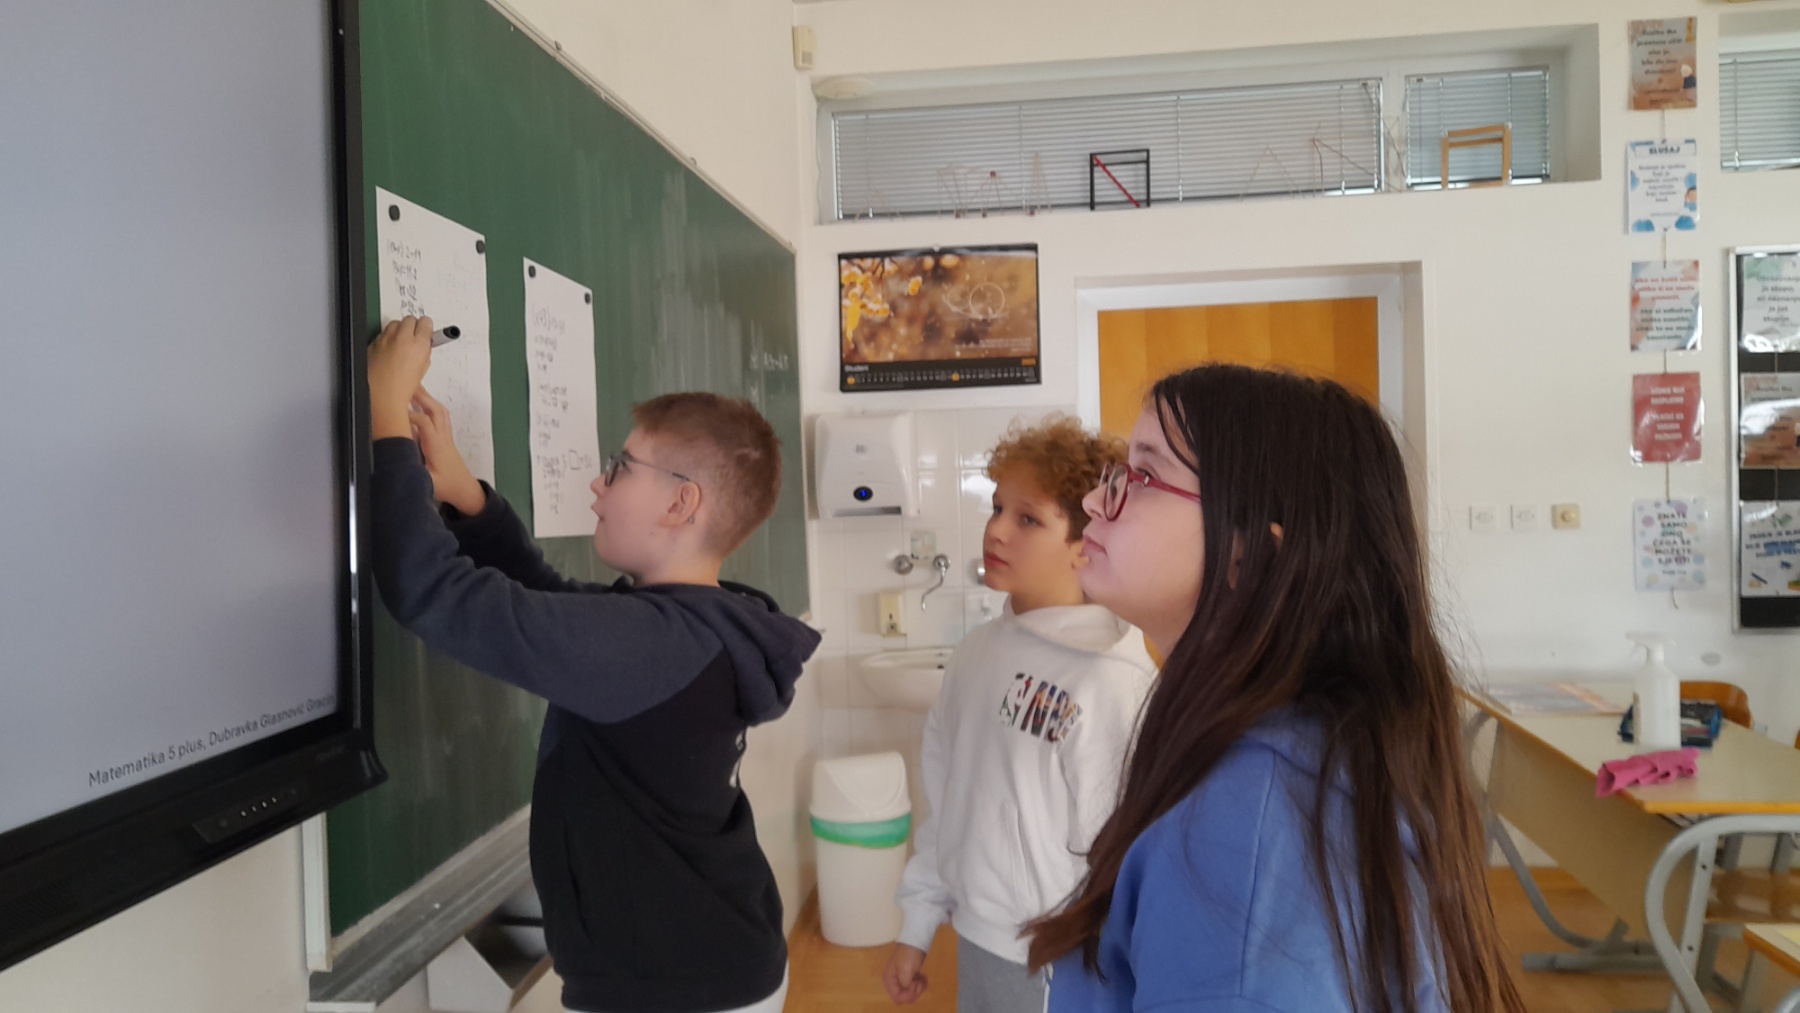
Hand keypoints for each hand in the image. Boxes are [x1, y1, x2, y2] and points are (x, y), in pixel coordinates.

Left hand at [368, 315, 432, 438]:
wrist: (381, 396)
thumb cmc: (400, 389)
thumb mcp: (421, 370)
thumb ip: (424, 353)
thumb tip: (422, 346)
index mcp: (419, 345)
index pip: (426, 322)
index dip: (426, 327)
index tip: (425, 330)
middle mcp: (402, 338)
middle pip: (410, 319)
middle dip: (412, 326)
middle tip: (413, 335)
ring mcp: (386, 339)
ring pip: (395, 323)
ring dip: (399, 330)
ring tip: (399, 342)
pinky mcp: (373, 343)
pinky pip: (382, 334)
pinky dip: (386, 339)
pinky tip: (388, 350)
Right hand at [409, 388, 485, 514]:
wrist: (464, 489)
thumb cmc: (446, 487)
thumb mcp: (428, 484)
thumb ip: (415, 473)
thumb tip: (397, 462)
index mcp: (437, 447)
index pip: (424, 423)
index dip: (409, 416)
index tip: (394, 413)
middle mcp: (443, 437)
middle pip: (435, 410)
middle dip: (421, 396)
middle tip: (405, 384)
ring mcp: (446, 435)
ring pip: (439, 410)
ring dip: (426, 398)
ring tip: (412, 387)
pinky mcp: (446, 436)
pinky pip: (440, 415)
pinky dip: (430, 405)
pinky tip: (420, 402)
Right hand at [881, 944, 928, 1004]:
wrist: (915, 941)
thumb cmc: (908, 955)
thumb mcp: (905, 971)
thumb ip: (904, 985)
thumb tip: (907, 992)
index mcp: (889, 980)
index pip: (897, 998)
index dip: (908, 995)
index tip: (914, 984)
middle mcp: (893, 982)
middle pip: (904, 997)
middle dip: (914, 992)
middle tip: (919, 982)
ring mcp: (901, 979)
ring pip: (910, 993)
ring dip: (919, 989)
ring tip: (923, 979)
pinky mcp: (909, 976)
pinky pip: (914, 987)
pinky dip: (921, 985)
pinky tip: (924, 977)